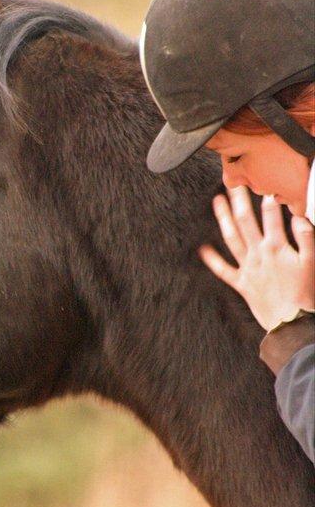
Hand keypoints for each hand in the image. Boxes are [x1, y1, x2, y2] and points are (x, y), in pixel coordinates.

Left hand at [199, 185, 314, 331]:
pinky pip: (223, 270)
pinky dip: (212, 259)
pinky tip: (202, 249)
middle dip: (239, 199)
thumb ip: (307, 237)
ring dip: (223, 218)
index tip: (264, 182)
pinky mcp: (241, 284)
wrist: (292, 324)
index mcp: (276, 247)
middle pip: (246, 220)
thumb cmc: (305, 294)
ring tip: (216, 201)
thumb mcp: (312, 263)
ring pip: (232, 238)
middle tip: (232, 181)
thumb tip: (299, 217)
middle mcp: (258, 254)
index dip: (268, 198)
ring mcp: (247, 268)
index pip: (272, 215)